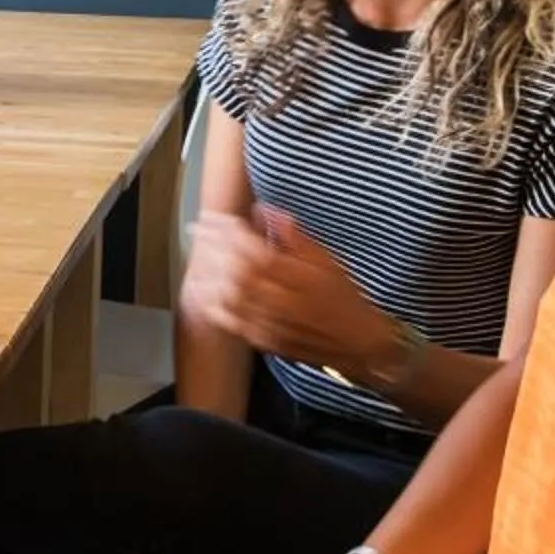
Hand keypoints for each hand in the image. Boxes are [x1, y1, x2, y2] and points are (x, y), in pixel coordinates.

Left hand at [184, 207, 398, 379]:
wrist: (358, 342)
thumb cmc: (344, 298)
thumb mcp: (326, 259)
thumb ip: (293, 236)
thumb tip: (264, 211)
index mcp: (298, 276)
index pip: (254, 249)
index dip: (230, 232)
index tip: (215, 218)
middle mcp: (281, 300)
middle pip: (235, 271)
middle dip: (212, 248)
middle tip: (197, 230)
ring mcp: (270, 323)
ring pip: (229, 298)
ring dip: (208, 274)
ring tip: (196, 255)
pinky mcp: (264, 340)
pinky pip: (231, 323)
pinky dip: (213, 305)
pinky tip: (202, 291)